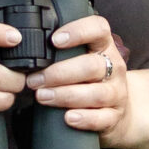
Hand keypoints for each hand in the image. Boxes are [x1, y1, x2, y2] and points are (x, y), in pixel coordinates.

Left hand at [27, 12, 133, 146]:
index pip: (99, 29)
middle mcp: (114, 67)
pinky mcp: (115, 116)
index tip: (54, 40)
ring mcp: (117, 92)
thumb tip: (28, 50)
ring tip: (43, 97)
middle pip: (92, 66)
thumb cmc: (91, 79)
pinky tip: (68, 117)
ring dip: (66, 95)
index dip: (78, 31)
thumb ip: (64, 52)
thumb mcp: (83, 58)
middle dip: (59, 73)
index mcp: (104, 46)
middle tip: (35, 80)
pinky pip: (102, 118)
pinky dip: (85, 118)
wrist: (120, 109)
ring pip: (96, 93)